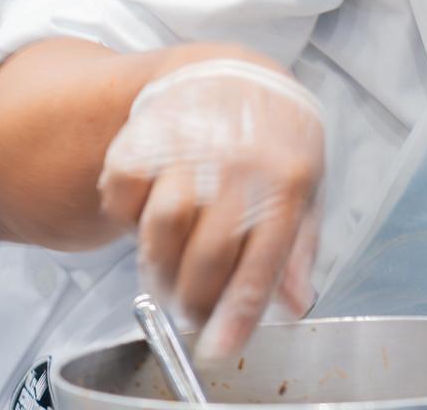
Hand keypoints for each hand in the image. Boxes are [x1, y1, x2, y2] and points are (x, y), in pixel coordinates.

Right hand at [97, 58, 323, 362]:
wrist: (230, 76)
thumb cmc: (271, 140)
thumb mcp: (304, 186)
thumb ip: (297, 247)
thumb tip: (297, 302)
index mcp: (288, 177)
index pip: (263, 258)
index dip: (238, 312)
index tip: (218, 349)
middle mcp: (238, 162)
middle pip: (207, 253)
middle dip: (195, 298)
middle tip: (193, 312)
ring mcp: (188, 148)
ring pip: (161, 229)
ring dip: (159, 265)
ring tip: (170, 269)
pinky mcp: (143, 140)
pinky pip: (122, 200)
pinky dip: (126, 220)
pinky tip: (148, 215)